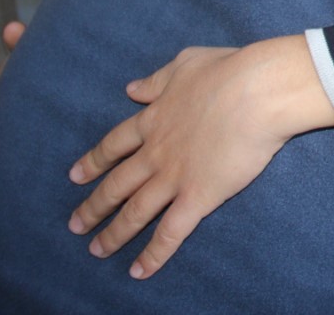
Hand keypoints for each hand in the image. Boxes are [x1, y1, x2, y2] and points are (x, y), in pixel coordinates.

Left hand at [68, 35, 333, 279]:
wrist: (257, 92)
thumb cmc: (229, 71)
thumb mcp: (185, 64)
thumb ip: (156, 81)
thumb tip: (131, 90)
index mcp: (154, 119)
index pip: (115, 145)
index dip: (94, 162)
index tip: (75, 175)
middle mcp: (156, 152)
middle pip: (118, 184)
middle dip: (94, 205)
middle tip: (75, 224)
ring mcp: (174, 177)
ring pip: (136, 211)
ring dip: (114, 233)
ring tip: (97, 250)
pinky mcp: (198, 197)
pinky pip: (170, 232)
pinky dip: (153, 254)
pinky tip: (139, 270)